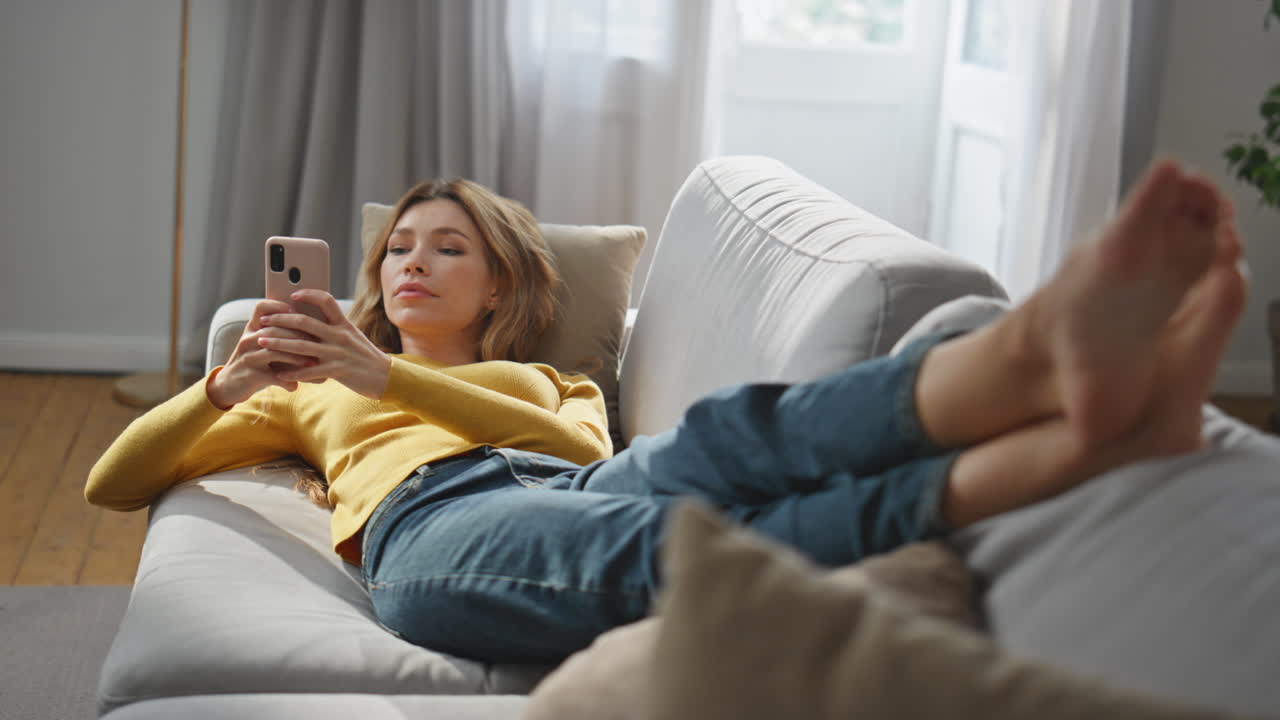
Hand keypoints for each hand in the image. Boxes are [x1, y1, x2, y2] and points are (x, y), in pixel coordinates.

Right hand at [206, 299, 319, 408]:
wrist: (230, 384)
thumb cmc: (256, 362)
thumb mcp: (264, 345)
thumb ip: (282, 336)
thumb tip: (315, 332)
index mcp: (253, 328)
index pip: (262, 308)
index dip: (279, 306)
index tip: (298, 311)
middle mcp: (248, 339)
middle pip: (274, 330)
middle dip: (299, 335)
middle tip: (318, 341)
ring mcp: (248, 356)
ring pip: (274, 351)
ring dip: (296, 357)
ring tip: (313, 363)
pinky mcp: (250, 375)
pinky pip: (272, 376)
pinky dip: (287, 380)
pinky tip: (296, 385)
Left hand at [255, 289, 393, 398]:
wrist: (385, 377)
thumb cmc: (366, 357)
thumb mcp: (353, 337)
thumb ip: (335, 328)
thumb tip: (312, 321)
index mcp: (344, 324)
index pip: (326, 300)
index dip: (308, 294)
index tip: (292, 294)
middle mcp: (339, 335)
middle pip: (304, 322)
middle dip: (280, 319)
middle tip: (264, 320)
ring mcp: (337, 353)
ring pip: (300, 345)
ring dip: (277, 342)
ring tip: (261, 341)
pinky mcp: (336, 371)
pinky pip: (308, 371)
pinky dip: (291, 372)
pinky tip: (279, 373)